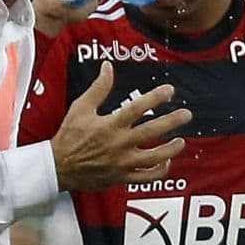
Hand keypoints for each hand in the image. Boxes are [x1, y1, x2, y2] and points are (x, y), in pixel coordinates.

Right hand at [51, 62, 191, 191]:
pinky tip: (166, 161)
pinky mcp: (122, 177)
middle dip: (172, 121)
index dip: (156, 97)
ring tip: (182, 141)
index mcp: (109, 125)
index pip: (137, 108)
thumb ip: (98, 88)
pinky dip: (160, 170)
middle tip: (187, 114)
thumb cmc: (69, 136)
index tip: (169, 90)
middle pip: (152, 131)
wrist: (58, 167)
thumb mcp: (80, 108)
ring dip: (171, 149)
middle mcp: (119, 144)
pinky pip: (146, 177)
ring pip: (154, 157)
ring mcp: (122, 163)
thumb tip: (108, 67)